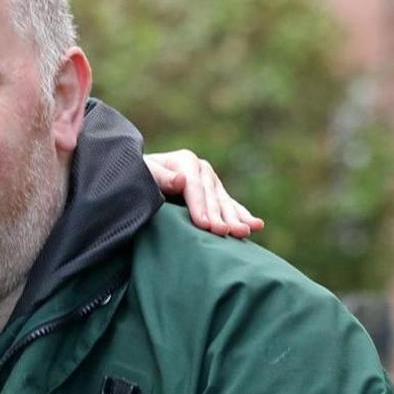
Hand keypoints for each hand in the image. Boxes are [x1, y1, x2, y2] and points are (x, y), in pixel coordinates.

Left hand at [144, 149, 263, 237]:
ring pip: (225, 202)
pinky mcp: (216, 193)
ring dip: (235, 218)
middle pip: (212, 196)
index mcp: (186, 161)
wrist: (140, 175)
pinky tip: (257, 226)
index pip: (194, 187)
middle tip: (224, 232)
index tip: (204, 225)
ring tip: (244, 232)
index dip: (200, 206)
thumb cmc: (137, 176)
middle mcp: (202, 169)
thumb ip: (160, 177)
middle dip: (219, 215)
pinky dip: (243, 216)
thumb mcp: (143, 173)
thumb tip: (181, 180)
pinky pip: (231, 206)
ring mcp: (212, 181)